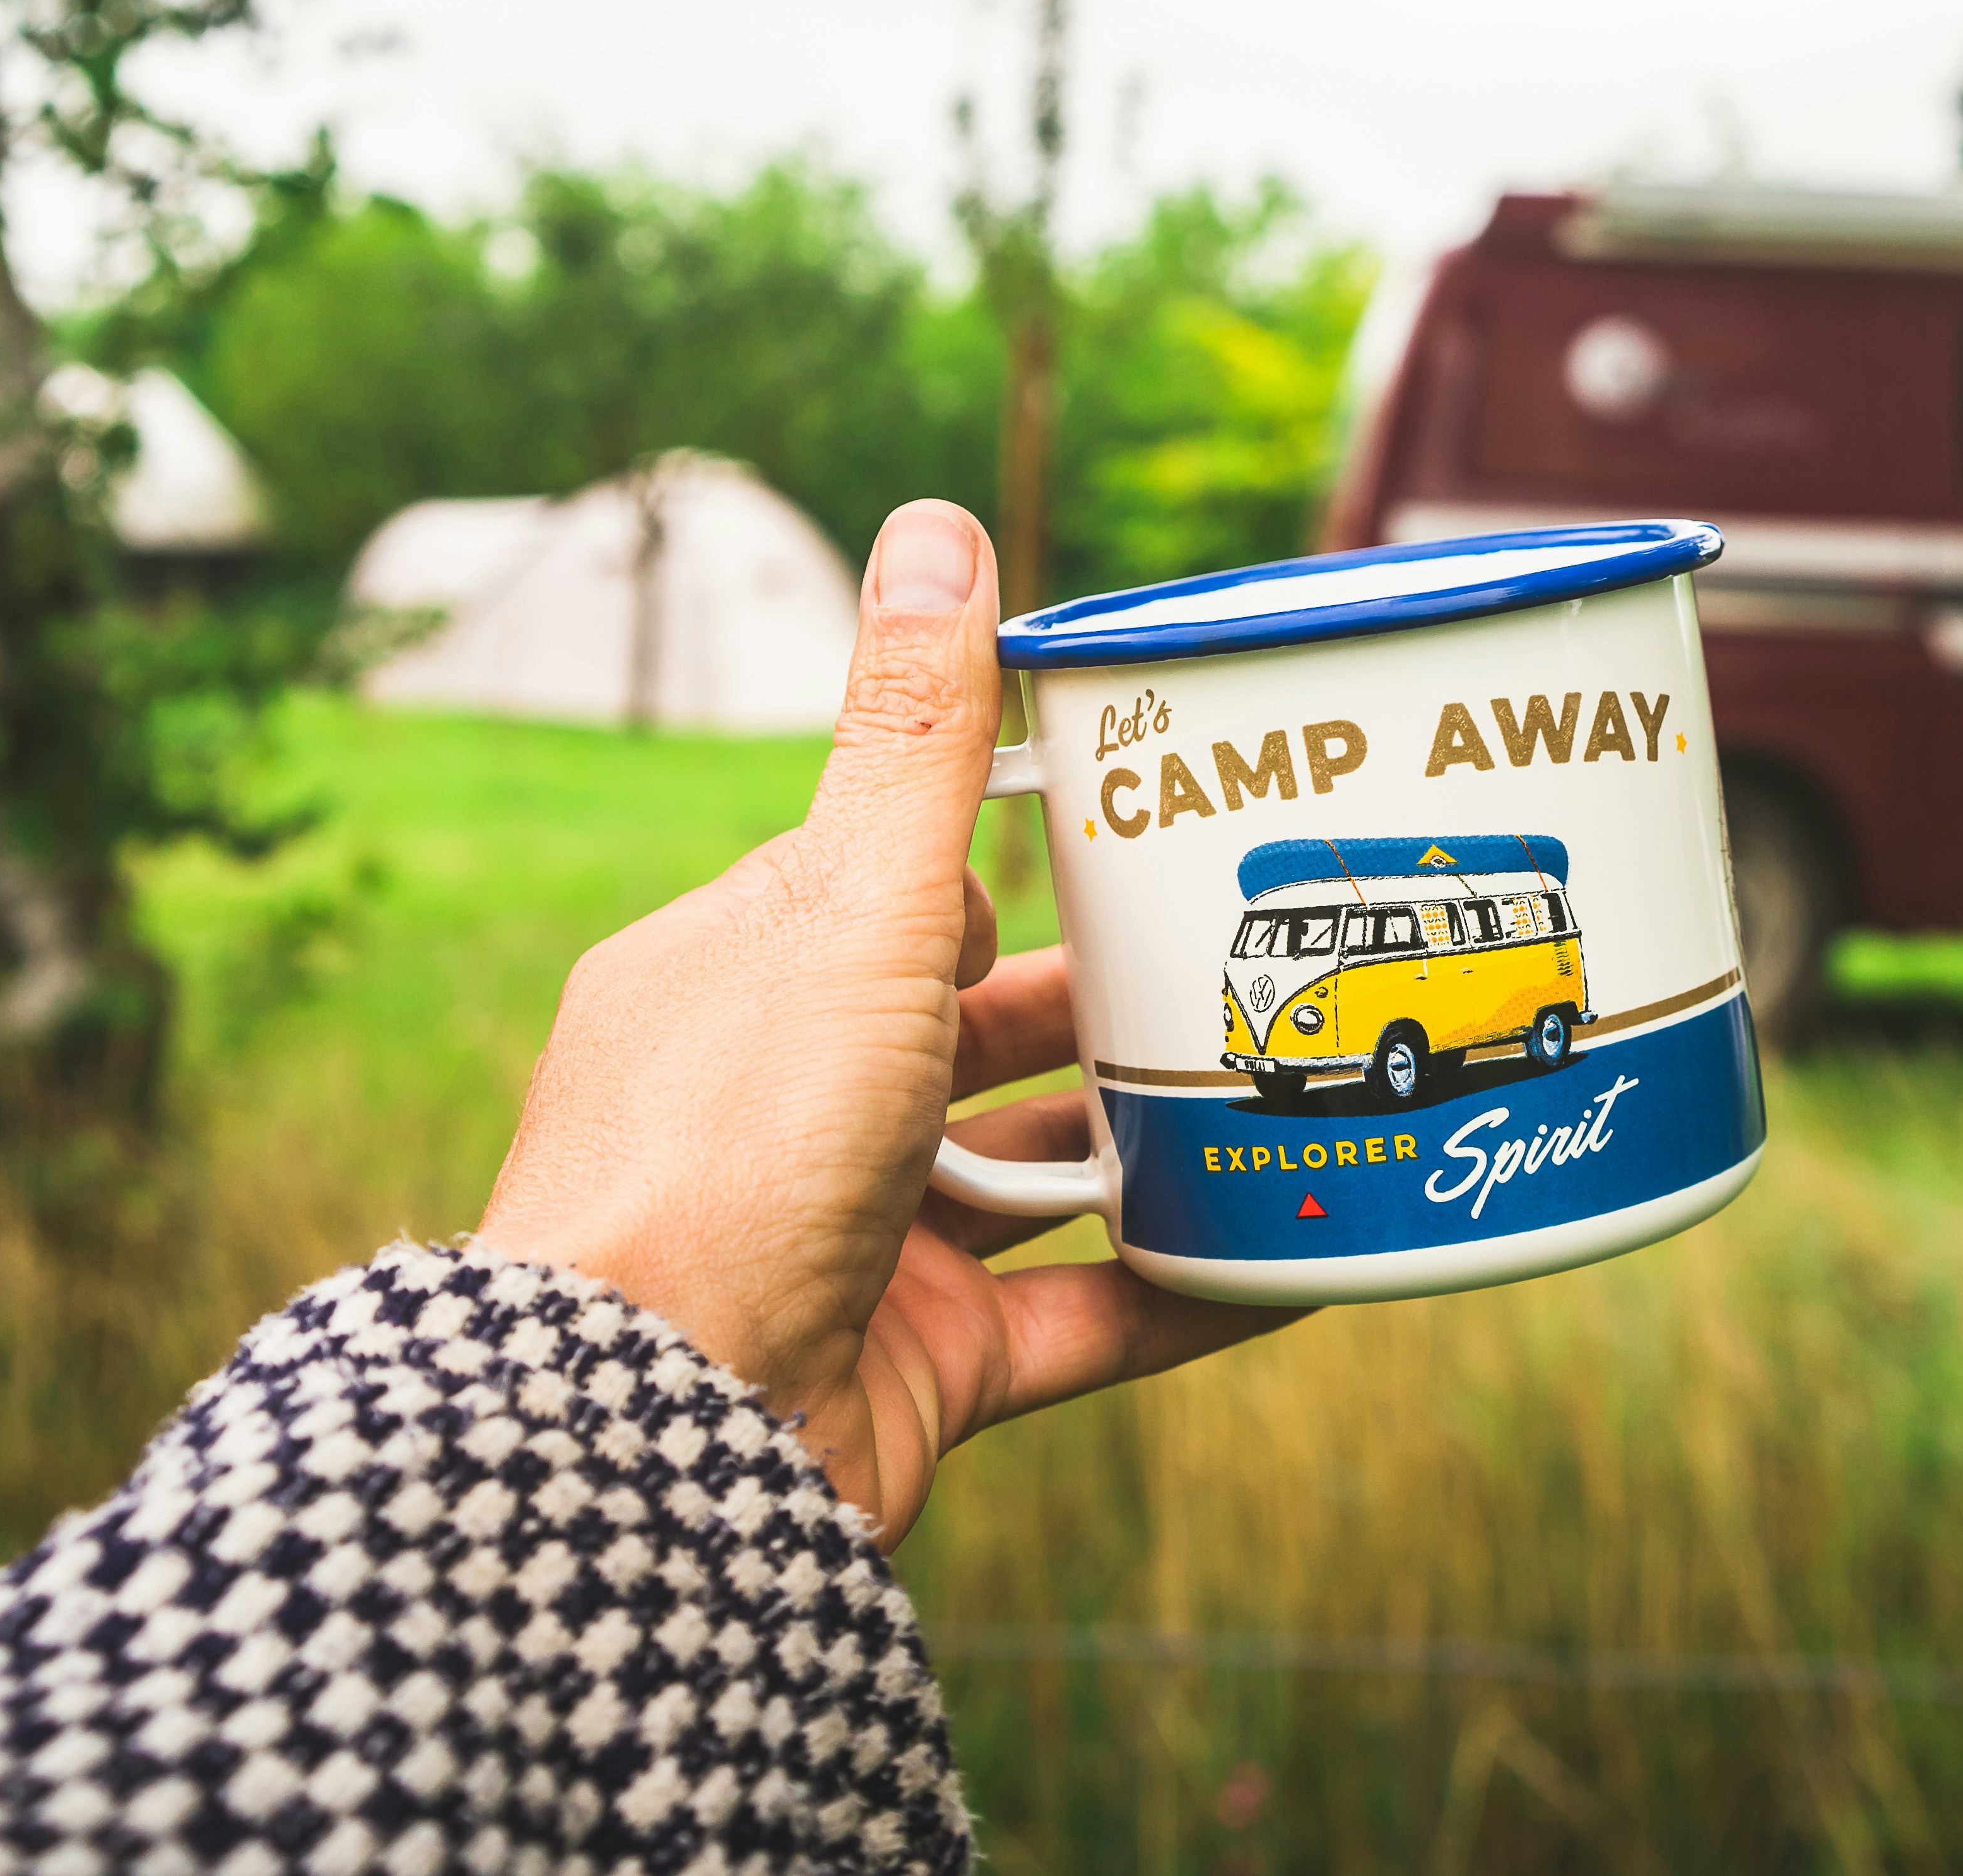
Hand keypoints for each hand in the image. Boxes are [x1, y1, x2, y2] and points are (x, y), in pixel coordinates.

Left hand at [474, 497, 1302, 1540]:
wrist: (654, 1438)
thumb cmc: (730, 1143)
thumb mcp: (850, 903)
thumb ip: (912, 731)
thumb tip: (935, 524)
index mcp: (738, 978)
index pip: (890, 891)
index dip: (1008, 864)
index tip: (1141, 829)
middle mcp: (784, 1106)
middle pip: (978, 1032)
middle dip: (1109, 999)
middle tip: (1259, 952)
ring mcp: (849, 1246)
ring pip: (1036, 1173)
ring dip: (1157, 1138)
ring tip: (1302, 1087)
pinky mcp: (912, 1371)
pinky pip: (1082, 1318)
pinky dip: (1194, 1288)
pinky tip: (1308, 1251)